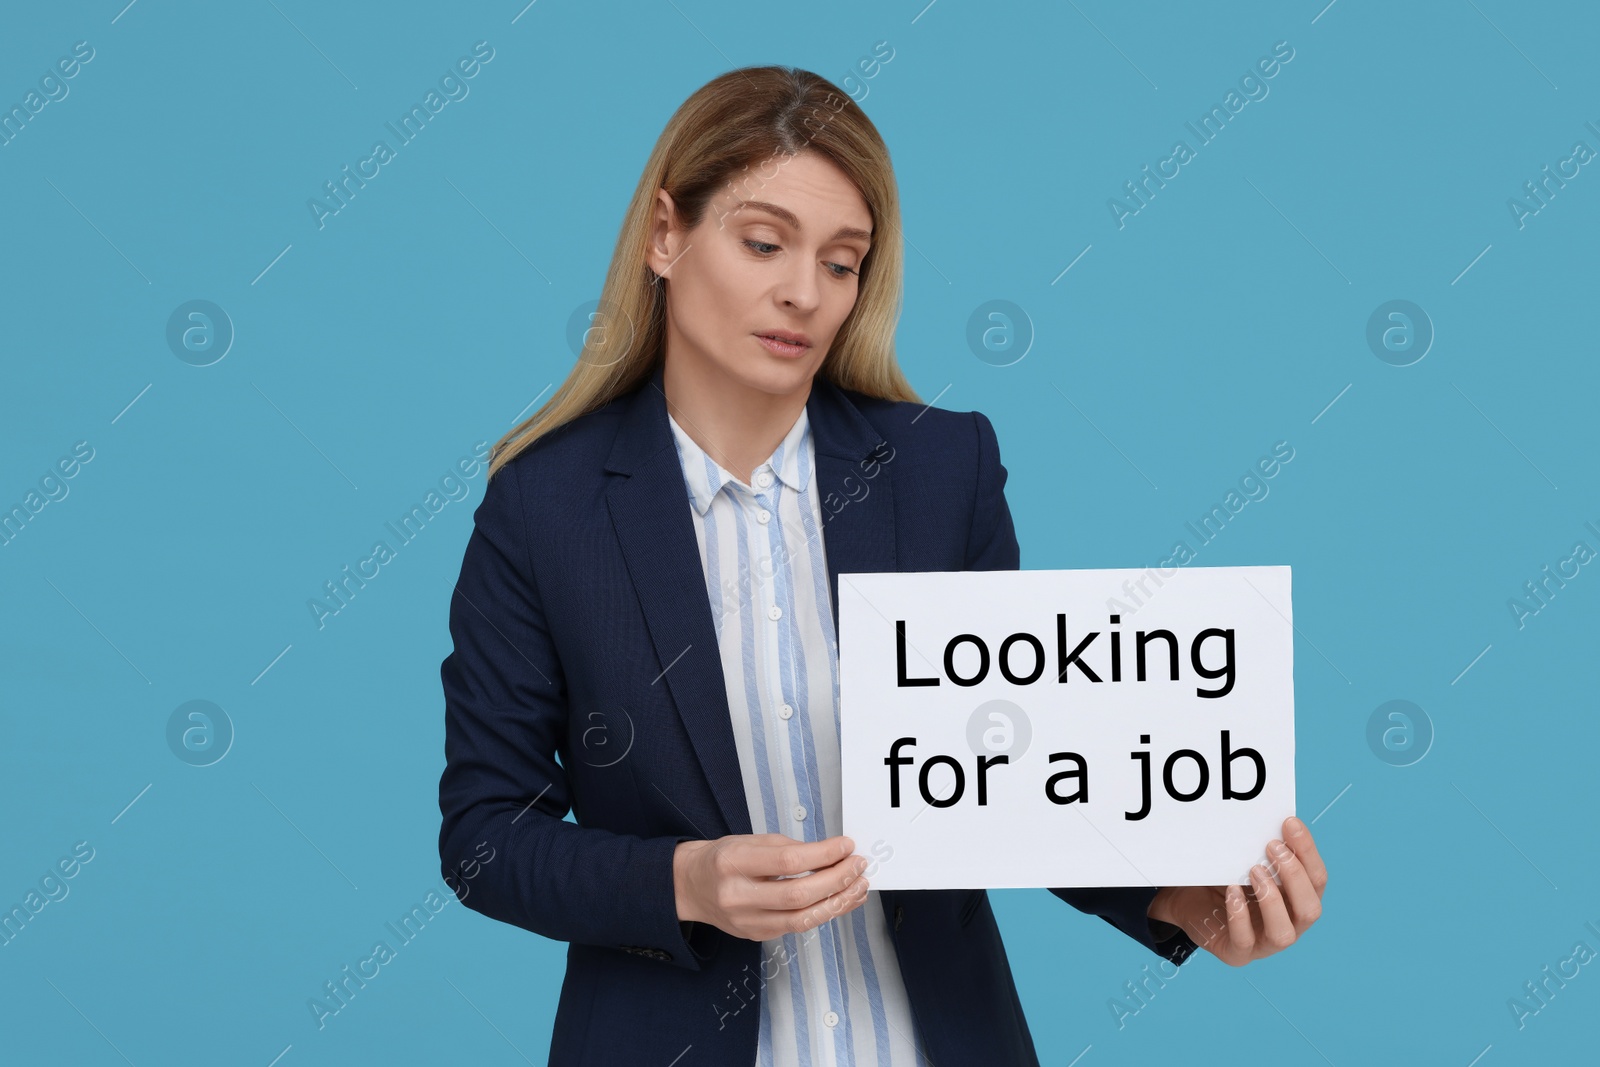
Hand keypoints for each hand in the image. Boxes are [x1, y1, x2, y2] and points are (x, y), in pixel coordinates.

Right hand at [674, 833, 870, 941]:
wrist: (691, 887)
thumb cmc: (722, 859)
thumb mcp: (749, 841)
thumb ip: (787, 848)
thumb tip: (831, 855)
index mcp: (733, 863)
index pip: (787, 862)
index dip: (823, 854)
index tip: (846, 846)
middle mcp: (738, 897)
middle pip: (799, 894)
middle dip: (837, 880)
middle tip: (858, 866)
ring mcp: (747, 922)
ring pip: (802, 919)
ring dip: (838, 902)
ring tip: (858, 886)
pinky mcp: (757, 936)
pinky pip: (798, 927)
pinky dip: (824, 914)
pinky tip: (841, 901)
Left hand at [1147, 816, 1326, 966]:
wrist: (1186, 898)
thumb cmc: (1223, 876)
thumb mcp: (1245, 860)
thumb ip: (1262, 848)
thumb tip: (1269, 816)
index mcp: (1298, 899)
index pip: (1318, 879)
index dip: (1308, 852)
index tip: (1289, 823)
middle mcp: (1289, 924)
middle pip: (1310, 909)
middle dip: (1294, 876)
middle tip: (1272, 846)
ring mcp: (1265, 944)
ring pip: (1284, 933)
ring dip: (1272, 900)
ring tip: (1254, 870)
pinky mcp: (1237, 953)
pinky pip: (1244, 941)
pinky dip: (1240, 915)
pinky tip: (1232, 891)